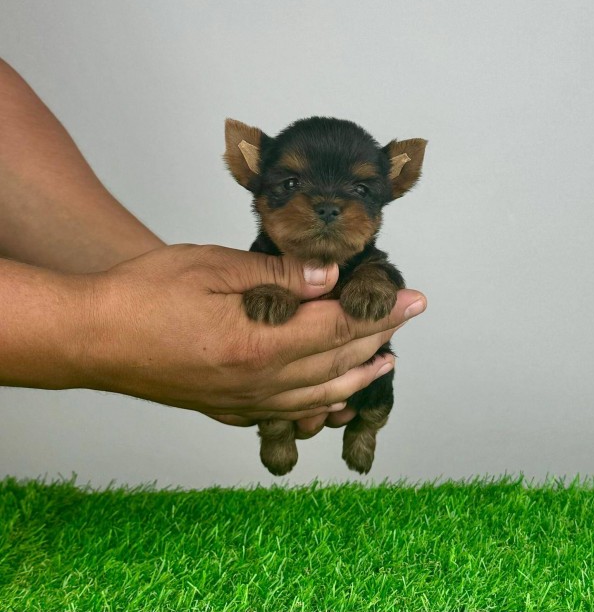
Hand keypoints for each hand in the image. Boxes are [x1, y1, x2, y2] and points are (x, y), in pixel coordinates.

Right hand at [78, 244, 425, 424]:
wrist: (93, 338)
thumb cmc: (145, 295)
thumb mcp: (212, 268)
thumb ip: (275, 276)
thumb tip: (327, 278)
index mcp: (260, 342)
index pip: (339, 326)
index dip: (381, 311)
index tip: (414, 299)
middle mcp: (259, 380)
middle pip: (336, 360)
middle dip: (379, 337)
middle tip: (406, 320)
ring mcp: (244, 400)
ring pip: (319, 393)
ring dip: (358, 375)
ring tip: (385, 362)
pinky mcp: (227, 407)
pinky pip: (288, 411)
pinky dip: (321, 404)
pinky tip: (333, 400)